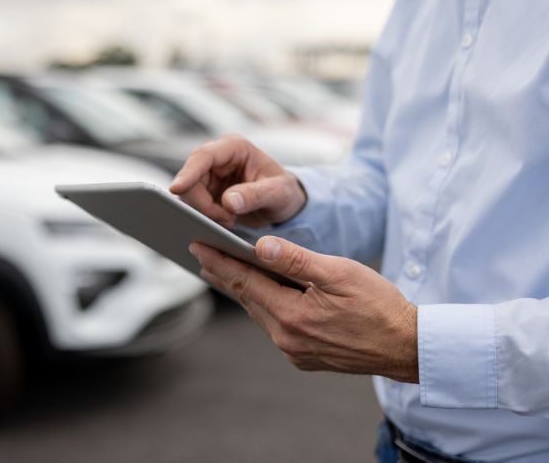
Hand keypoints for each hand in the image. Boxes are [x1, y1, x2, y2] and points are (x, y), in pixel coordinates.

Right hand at [170, 134, 306, 228]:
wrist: (283, 204)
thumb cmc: (284, 193)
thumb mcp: (278, 193)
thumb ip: (255, 195)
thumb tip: (228, 201)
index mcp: (235, 148)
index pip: (203, 156)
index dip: (188, 172)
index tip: (176, 189)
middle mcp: (217, 159)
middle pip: (191, 178)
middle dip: (202, 203)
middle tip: (226, 220)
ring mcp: (208, 175)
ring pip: (188, 194)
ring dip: (204, 212)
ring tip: (230, 221)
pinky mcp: (205, 192)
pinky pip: (193, 205)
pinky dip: (205, 217)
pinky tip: (223, 222)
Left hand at [190, 236, 417, 382]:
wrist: (407, 347)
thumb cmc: (379, 306)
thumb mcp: (339, 273)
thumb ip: (296, 260)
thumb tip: (259, 247)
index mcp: (292, 316)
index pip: (244, 282)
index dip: (218, 262)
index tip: (196, 245)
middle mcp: (287, 339)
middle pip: (247, 299)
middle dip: (224, 274)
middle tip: (201, 252)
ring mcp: (295, 352)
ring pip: (260, 313)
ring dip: (243, 291)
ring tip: (223, 269)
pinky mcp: (305, 358)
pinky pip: (276, 327)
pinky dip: (265, 306)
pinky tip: (262, 294)